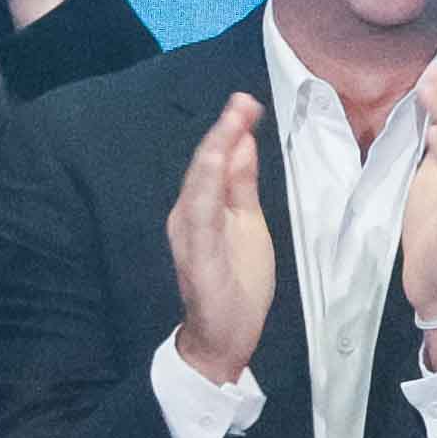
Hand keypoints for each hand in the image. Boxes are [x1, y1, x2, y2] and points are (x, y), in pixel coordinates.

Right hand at [161, 90, 277, 381]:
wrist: (223, 337)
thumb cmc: (235, 280)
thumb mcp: (247, 222)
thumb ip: (241, 184)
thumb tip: (243, 141)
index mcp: (202, 207)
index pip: (215, 162)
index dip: (230, 130)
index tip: (248, 103)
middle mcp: (188, 216)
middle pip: (204, 167)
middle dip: (223, 131)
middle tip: (243, 100)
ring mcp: (190, 236)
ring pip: (198, 186)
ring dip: (214, 151)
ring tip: (231, 121)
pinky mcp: (198, 257)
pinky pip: (200, 218)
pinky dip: (207, 188)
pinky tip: (216, 165)